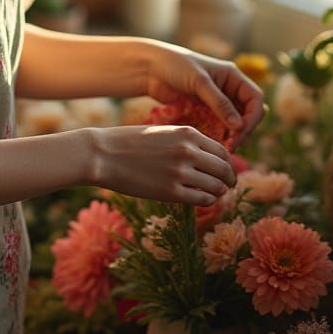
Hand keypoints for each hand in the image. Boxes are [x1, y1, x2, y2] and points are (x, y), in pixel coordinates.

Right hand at [88, 124, 236, 204]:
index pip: (222, 151)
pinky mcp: (171, 192)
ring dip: (218, 191)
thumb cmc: (130, 142)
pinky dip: (206, 200)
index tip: (226, 170)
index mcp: (187, 133)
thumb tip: (207, 157)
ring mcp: (180, 172)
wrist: (103, 154)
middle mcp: (188, 151)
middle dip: (229, 179)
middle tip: (228, 186)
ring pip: (216, 186)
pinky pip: (201, 199)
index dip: (228, 163)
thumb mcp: (163, 133)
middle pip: (224, 169)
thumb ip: (186, 142)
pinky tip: (200, 198)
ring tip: (215, 193)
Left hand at [143, 42, 265, 149]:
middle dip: (243, 130)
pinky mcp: (204, 111)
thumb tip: (239, 126)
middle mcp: (228, 88)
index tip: (240, 132)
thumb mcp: (199, 82)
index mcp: (232, 76)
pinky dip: (219, 135)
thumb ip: (219, 103)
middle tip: (232, 146)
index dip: (252, 117)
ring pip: (234, 122)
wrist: (150, 68)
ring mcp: (216, 101)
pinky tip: (212, 144)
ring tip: (224, 149)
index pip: (255, 99)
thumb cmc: (175, 66)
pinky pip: (218, 126)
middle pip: (248, 113)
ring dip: (232, 135)